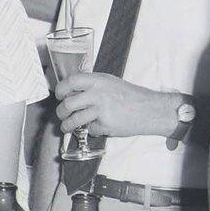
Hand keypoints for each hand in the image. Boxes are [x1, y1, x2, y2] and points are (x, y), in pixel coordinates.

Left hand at [55, 72, 177, 138]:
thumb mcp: (110, 82)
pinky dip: (91, 130)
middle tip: (62, 114)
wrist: (149, 109)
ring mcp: (101, 110)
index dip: (60, 89)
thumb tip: (72, 91)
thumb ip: (92, 85)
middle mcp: (97, 94)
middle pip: (68, 104)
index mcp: (98, 80)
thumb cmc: (131, 95)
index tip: (59, 95)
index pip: (70, 82)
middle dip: (61, 112)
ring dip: (67, 125)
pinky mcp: (105, 125)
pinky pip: (90, 129)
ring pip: (74, 120)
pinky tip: (97, 126)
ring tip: (67, 127)